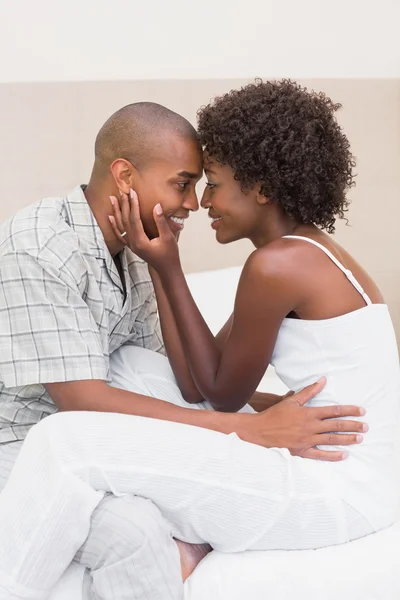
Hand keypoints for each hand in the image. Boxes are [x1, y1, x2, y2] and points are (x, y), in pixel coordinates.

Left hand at [109, 189, 179, 271]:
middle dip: (124, 204)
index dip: (133, 204)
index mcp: (141, 241)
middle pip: (125, 221)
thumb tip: (156, 206)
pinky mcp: (132, 246)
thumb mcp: (168, 238)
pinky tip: (111, 216)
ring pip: (121, 226)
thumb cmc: (170, 254)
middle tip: (122, 190)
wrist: (167, 269)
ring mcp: (131, 245)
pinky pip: (120, 234)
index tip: (132, 192)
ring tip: (112, 198)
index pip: (134, 219)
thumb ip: (161, 222)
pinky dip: (114, 225)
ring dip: (117, 211)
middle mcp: (133, 243)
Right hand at [238, 378, 367, 460]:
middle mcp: (310, 427)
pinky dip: (332, 455)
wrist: (260, 430)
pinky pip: (320, 455)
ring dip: (347, 439)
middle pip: (336, 426)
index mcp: (309, 413)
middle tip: (365, 426)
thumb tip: (322, 380)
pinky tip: (344, 454)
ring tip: (359, 438)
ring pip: (331, 439)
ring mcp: (307, 440)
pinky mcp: (302, 450)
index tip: (361, 411)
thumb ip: (309, 391)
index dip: (349, 410)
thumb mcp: (292, 400)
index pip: (334, 411)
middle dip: (352, 426)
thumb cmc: (275, 414)